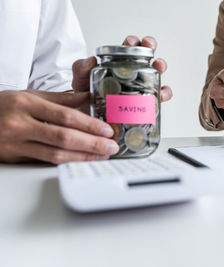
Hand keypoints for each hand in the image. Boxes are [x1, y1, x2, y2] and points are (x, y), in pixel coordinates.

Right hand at [0, 90, 119, 163]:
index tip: (107, 130)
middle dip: (92, 143)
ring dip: (83, 156)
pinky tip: (81, 160)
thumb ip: (60, 99)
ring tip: (101, 155)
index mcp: (25, 103)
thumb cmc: (2, 105)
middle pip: (63, 137)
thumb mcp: (29, 95)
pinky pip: (45, 161)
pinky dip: (66, 162)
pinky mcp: (14, 157)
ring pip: (55, 154)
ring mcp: (15, 143)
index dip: (89, 125)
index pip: (65, 116)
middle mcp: (19, 123)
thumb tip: (87, 98)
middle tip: (111, 146)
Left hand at [72, 36, 171, 101]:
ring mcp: (141, 86)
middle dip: (151, 47)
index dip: (133, 42)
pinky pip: (159, 96)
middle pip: (147, 54)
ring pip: (156, 73)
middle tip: (148, 47)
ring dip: (160, 67)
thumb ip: (81, 68)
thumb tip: (90, 60)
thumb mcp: (80, 79)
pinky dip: (163, 93)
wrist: (89, 115)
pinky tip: (159, 94)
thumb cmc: (86, 94)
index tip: (130, 42)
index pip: (129, 47)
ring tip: (158, 68)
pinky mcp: (146, 102)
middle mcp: (133, 72)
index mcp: (119, 62)